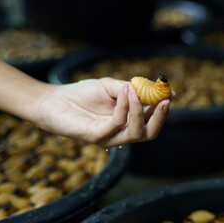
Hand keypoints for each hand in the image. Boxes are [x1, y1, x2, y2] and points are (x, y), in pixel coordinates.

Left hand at [34, 77, 174, 148]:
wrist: (53, 100)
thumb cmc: (81, 94)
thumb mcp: (111, 86)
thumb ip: (130, 89)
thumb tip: (155, 87)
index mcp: (126, 122)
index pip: (150, 121)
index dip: (162, 109)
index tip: (170, 93)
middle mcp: (120, 132)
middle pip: (149, 133)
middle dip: (159, 118)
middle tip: (164, 100)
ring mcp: (109, 137)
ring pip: (136, 132)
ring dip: (140, 110)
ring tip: (136, 91)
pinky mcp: (97, 137)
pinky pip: (117, 124)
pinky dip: (124, 107)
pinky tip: (123, 92)